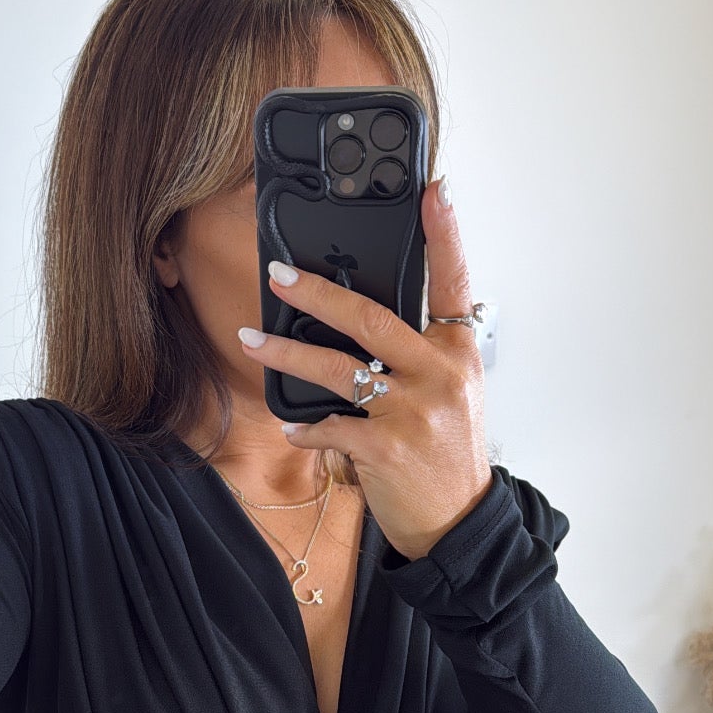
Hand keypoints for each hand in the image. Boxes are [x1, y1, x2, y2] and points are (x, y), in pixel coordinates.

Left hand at [237, 176, 494, 561]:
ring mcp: (414, 410)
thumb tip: (364, 321)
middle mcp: (439, 373)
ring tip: (252, 339)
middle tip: (279, 273)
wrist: (460, 522)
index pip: (453, 280)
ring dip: (288, 351)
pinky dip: (305, 424)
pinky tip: (292, 424)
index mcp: (458, 351)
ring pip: (338, 367)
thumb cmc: (448, 454)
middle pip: (372, 317)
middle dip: (317, 292)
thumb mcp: (452, 393)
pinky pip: (330, 424)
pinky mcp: (387, 447)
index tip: (434, 190)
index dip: (445, 233)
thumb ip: (420, 353)